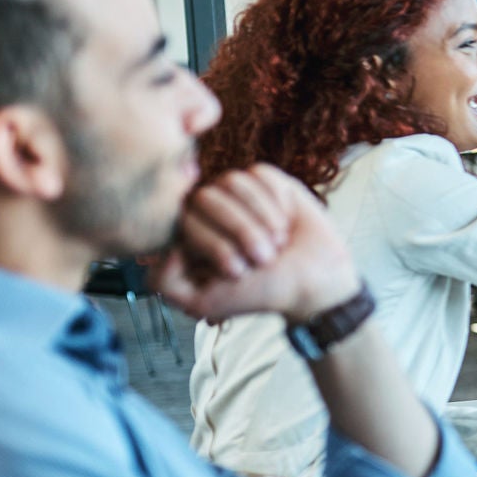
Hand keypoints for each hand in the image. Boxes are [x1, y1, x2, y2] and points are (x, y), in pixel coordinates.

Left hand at [152, 165, 359, 324]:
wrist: (313, 282)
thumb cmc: (261, 293)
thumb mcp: (203, 302)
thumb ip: (163, 282)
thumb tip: (165, 242)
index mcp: (190, 234)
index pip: (184, 220)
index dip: (215, 244)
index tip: (239, 271)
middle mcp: (209, 209)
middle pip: (206, 197)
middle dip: (241, 231)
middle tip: (265, 257)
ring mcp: (237, 193)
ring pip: (233, 181)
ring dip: (261, 216)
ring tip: (278, 240)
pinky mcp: (267, 181)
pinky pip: (260, 174)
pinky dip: (276, 199)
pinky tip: (286, 218)